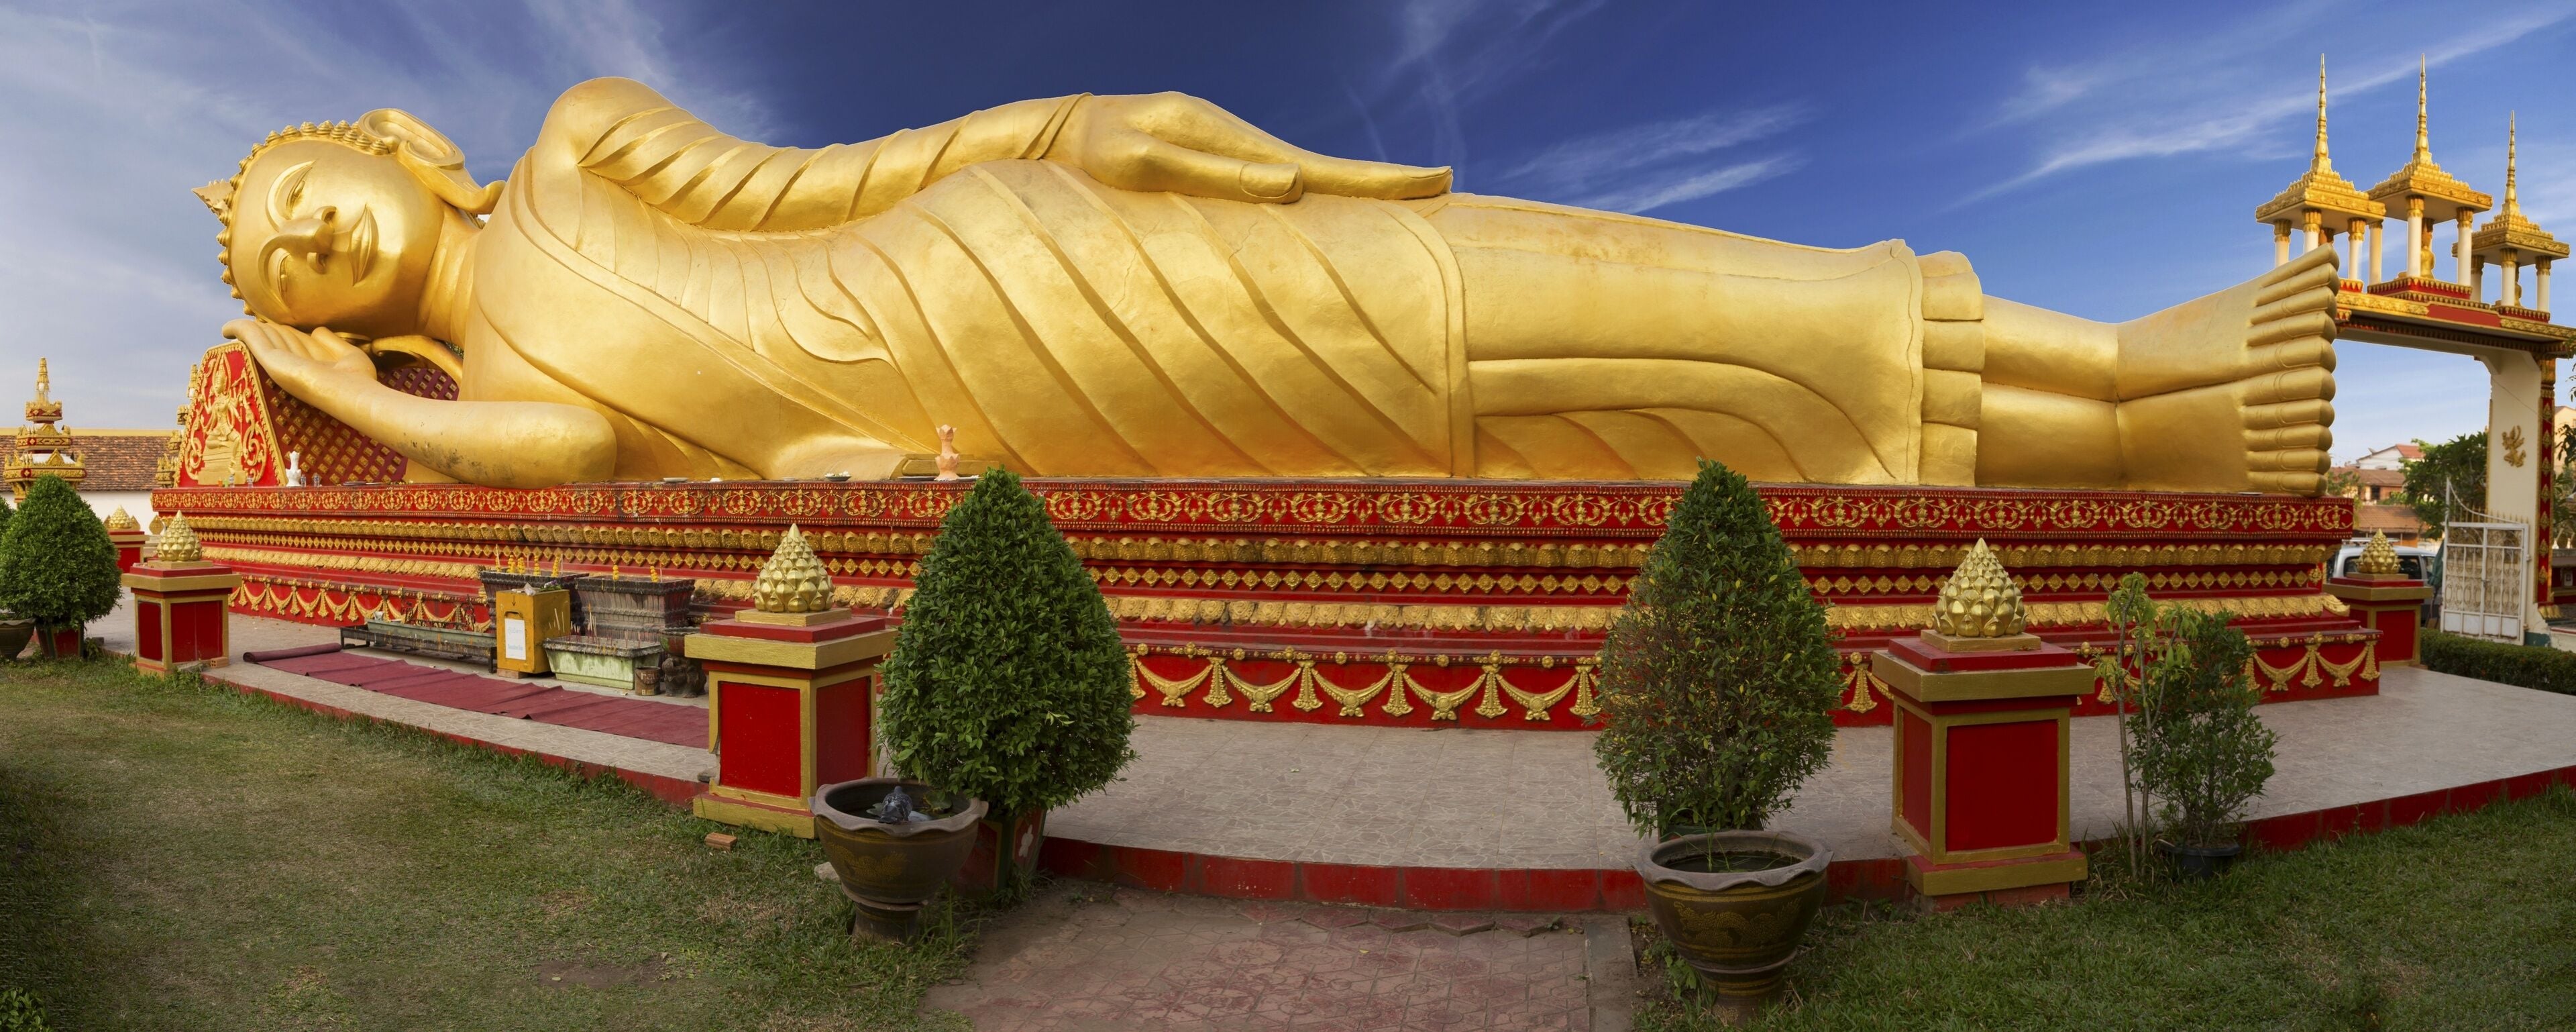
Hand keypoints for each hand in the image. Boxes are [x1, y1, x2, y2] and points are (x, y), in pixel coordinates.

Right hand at [226, 319, 377, 396]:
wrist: (356, 396)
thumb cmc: (357, 380)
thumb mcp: (348, 355)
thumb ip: (331, 342)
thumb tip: (315, 330)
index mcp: (309, 361)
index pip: (291, 340)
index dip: (279, 331)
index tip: (266, 326)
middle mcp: (294, 363)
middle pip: (275, 337)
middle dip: (263, 330)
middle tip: (244, 327)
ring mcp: (282, 364)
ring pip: (262, 338)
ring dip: (247, 330)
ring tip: (230, 328)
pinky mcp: (273, 362)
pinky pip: (253, 340)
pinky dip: (240, 331)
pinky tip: (226, 329)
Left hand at [1047, 92, 1450, 204]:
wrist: (1058, 129)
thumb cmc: (1091, 155)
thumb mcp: (1144, 164)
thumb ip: (1213, 173)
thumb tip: (1293, 186)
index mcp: (1232, 143)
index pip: (1322, 170)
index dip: (1378, 182)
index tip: (1436, 181)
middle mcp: (1239, 142)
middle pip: (1325, 169)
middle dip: (1383, 183)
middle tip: (1444, 184)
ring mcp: (1229, 151)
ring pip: (1305, 174)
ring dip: (1354, 188)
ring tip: (1407, 197)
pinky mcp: (1214, 162)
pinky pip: (1276, 180)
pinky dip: (1314, 190)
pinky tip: (1328, 201)